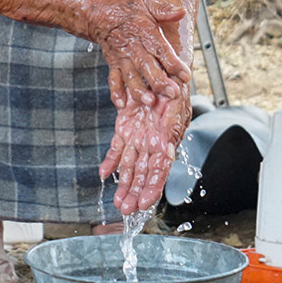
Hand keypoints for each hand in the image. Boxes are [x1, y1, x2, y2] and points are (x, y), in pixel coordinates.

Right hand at [87, 0, 189, 106]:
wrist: (97, 13)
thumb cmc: (124, 8)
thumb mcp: (144, 3)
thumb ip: (163, 9)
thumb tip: (181, 11)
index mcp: (145, 32)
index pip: (161, 50)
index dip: (173, 63)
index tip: (185, 75)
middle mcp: (133, 48)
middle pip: (148, 67)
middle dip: (160, 81)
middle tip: (173, 93)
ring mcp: (122, 58)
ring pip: (132, 77)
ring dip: (140, 90)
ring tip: (150, 101)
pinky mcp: (114, 65)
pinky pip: (114, 80)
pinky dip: (116, 92)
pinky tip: (122, 104)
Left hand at [99, 85, 192, 215]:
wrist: (160, 71)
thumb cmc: (173, 88)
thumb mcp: (177, 107)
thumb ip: (171, 131)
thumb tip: (167, 153)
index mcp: (166, 141)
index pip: (159, 172)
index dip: (151, 189)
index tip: (144, 205)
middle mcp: (151, 144)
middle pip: (142, 174)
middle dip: (135, 194)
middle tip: (126, 211)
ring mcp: (138, 138)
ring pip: (129, 167)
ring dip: (124, 185)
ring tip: (118, 203)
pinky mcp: (125, 129)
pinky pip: (116, 149)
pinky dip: (110, 162)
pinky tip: (104, 174)